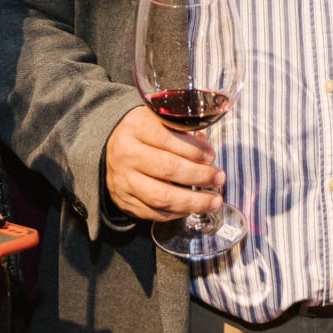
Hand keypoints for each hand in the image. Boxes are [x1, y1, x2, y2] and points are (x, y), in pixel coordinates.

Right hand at [103, 104, 223, 222]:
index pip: (167, 139)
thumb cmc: (144, 134)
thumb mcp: (158, 120)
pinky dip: (177, 212)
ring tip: (213, 202)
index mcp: (136, 127)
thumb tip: (207, 153)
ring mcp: (123, 180)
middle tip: (219, 179)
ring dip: (193, 202)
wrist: (112, 150)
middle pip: (168, 169)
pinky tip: (192, 207)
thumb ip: (182, 131)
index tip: (211, 156)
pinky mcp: (124, 201)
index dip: (193, 150)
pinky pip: (154, 213)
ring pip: (162, 197)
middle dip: (199, 176)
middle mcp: (126, 154)